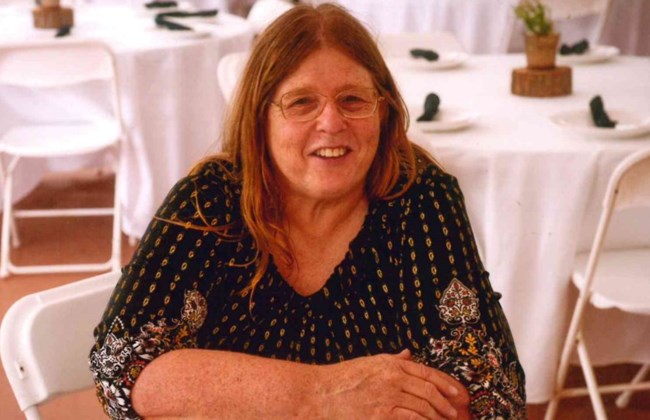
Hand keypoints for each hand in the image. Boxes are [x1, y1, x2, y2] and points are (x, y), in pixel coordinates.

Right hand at [313, 349, 468, 418]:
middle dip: (444, 404)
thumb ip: (392, 360)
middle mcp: (392, 378)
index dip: (444, 382)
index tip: (456, 392)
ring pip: (423, 408)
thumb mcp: (369, 364)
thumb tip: (408, 354)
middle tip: (453, 413)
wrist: (319, 395)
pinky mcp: (382, 415)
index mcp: (391, 364)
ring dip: (435, 417)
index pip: (426, 371)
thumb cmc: (342, 380)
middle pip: (428, 391)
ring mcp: (388, 397)